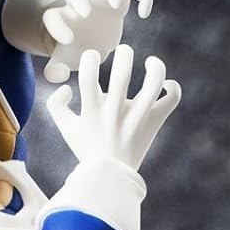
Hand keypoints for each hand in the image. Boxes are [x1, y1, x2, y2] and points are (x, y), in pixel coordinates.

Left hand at [41, 0, 153, 84]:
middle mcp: (80, 5)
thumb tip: (58, 75)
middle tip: (86, 15)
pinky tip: (143, 15)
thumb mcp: (63, 63)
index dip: (57, 26)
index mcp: (62, 20)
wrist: (90, 45)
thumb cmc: (74, 52)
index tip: (68, 41)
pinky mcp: (121, 1)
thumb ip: (55, 71)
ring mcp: (101, 1)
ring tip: (116, 4)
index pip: (52, 17)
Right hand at [45, 46, 180, 173]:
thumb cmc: (87, 148)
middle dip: (124, 54)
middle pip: (122, 73)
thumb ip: (56, 104)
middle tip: (123, 52)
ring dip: (155, 66)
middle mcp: (115, 113)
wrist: (111, 177)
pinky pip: (171, 100)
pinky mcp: (153, 123)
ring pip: (154, 83)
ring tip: (151, 62)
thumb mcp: (65, 128)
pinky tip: (165, 85)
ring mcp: (137, 118)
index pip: (88, 74)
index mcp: (92, 111)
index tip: (93, 58)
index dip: (90, 58)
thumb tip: (67, 87)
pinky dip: (173, 88)